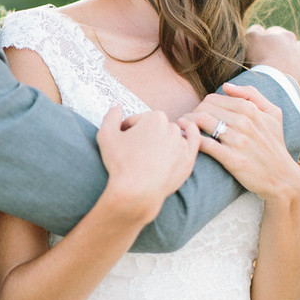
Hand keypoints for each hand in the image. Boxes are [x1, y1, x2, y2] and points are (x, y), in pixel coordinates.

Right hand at [96, 106, 199, 222]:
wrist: (137, 192)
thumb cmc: (121, 164)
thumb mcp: (106, 136)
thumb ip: (111, 116)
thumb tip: (116, 106)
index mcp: (154, 117)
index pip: (136, 121)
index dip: (125, 132)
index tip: (120, 144)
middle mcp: (171, 127)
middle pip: (153, 128)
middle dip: (143, 136)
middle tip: (133, 153)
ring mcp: (182, 144)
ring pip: (169, 136)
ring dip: (160, 141)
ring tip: (148, 156)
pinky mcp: (189, 160)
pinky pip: (194, 141)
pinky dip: (191, 132)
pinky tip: (186, 127)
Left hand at [181, 83, 299, 200]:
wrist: (282, 178)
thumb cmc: (275, 144)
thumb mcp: (273, 114)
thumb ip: (252, 94)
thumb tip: (226, 86)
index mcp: (251, 110)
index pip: (213, 99)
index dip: (201, 106)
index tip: (196, 115)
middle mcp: (245, 123)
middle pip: (204, 108)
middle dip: (191, 114)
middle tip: (186, 123)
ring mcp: (239, 141)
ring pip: (201, 122)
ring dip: (186, 124)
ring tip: (181, 130)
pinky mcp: (233, 160)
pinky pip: (205, 144)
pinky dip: (192, 140)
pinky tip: (187, 142)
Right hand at [246, 24, 299, 105]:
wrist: (273, 87)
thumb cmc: (260, 61)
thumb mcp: (251, 39)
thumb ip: (254, 31)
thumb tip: (258, 29)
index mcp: (286, 38)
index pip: (276, 32)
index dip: (266, 40)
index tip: (257, 49)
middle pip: (298, 47)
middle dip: (289, 53)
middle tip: (274, 64)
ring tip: (293, 77)